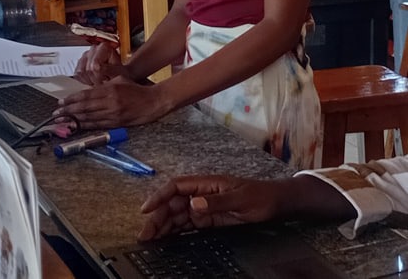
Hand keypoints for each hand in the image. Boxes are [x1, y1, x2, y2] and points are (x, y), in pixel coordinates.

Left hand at [54, 77, 167, 127]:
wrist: (153, 102)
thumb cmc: (135, 88)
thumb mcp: (119, 78)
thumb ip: (104, 81)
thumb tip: (88, 84)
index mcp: (110, 89)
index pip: (86, 95)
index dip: (72, 99)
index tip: (61, 102)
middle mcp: (110, 102)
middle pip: (85, 108)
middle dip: (69, 111)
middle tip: (56, 114)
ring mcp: (113, 114)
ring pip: (90, 118)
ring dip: (74, 120)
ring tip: (63, 121)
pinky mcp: (117, 123)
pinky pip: (98, 125)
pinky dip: (86, 126)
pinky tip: (78, 126)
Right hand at [74, 42, 126, 84]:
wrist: (119, 74)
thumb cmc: (120, 72)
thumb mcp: (119, 72)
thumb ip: (110, 70)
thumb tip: (98, 68)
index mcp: (104, 47)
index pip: (95, 65)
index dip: (100, 76)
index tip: (106, 80)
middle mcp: (93, 49)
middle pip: (88, 70)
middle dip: (96, 80)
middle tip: (104, 81)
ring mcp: (85, 55)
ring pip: (81, 72)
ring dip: (90, 80)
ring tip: (99, 80)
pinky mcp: (79, 63)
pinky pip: (77, 75)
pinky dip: (84, 80)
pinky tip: (93, 80)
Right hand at [138, 173, 355, 240]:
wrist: (278, 204)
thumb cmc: (261, 197)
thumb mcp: (241, 200)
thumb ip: (217, 202)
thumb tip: (192, 204)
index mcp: (207, 184)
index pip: (176, 187)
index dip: (159, 197)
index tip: (146, 210)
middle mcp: (202, 194)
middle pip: (173, 203)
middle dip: (157, 216)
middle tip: (145, 234)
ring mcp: (205, 206)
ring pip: (178, 214)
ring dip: (164, 225)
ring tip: (151, 239)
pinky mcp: (210, 218)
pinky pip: (189, 224)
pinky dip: (176, 231)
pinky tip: (167, 238)